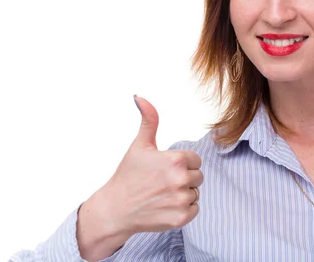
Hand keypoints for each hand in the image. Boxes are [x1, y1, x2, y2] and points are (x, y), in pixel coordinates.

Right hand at [77, 96, 202, 259]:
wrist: (115, 209)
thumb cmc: (128, 175)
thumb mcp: (140, 145)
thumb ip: (148, 120)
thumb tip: (140, 96)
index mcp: (176, 159)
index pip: (195, 160)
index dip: (181, 164)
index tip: (163, 169)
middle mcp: (181, 178)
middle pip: (198, 176)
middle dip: (183, 179)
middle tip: (161, 183)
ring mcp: (181, 199)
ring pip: (195, 193)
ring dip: (182, 194)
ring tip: (161, 195)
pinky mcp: (181, 218)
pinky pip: (195, 209)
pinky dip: (183, 210)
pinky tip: (164, 207)